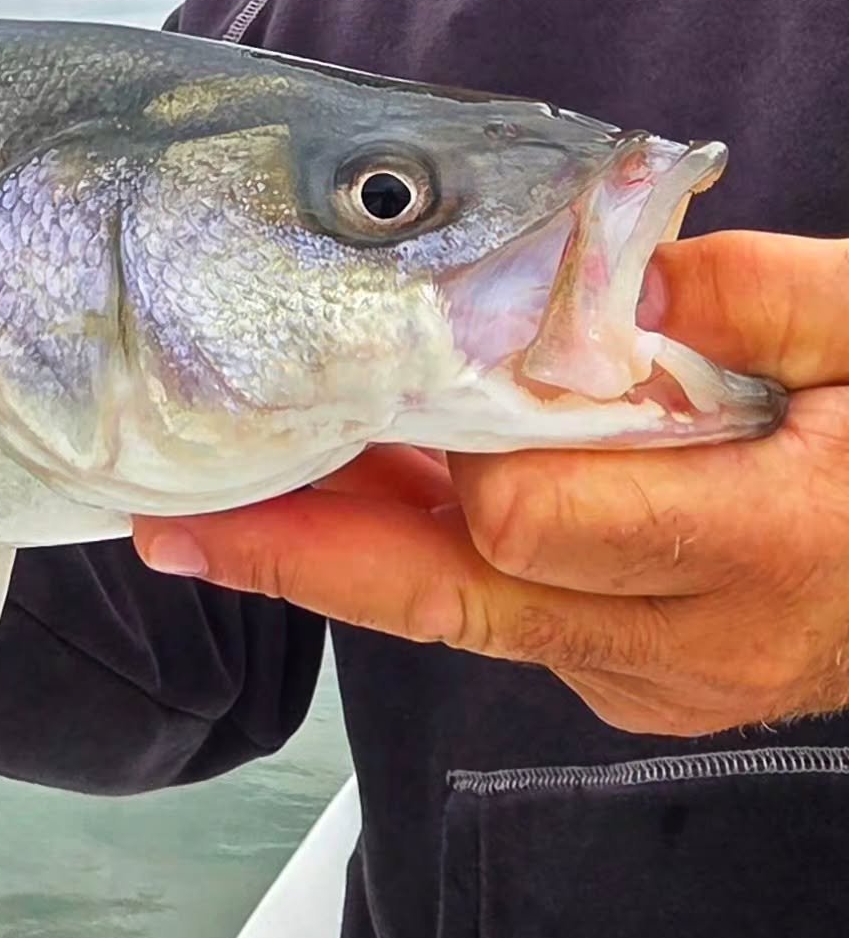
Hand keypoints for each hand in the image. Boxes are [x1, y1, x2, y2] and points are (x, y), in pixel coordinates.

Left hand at [132, 230, 848, 736]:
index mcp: (759, 547)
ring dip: (347, 549)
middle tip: (178, 529)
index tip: (385, 364)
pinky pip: (495, 614)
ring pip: (458, 613)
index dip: (452, 435)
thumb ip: (750, 291)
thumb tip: (611, 261)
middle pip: (451, 593)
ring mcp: (656, 676)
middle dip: (306, 554)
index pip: (529, 513)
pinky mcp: (631, 676)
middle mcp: (690, 644)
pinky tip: (352, 488)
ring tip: (214, 502)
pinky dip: (420, 553)